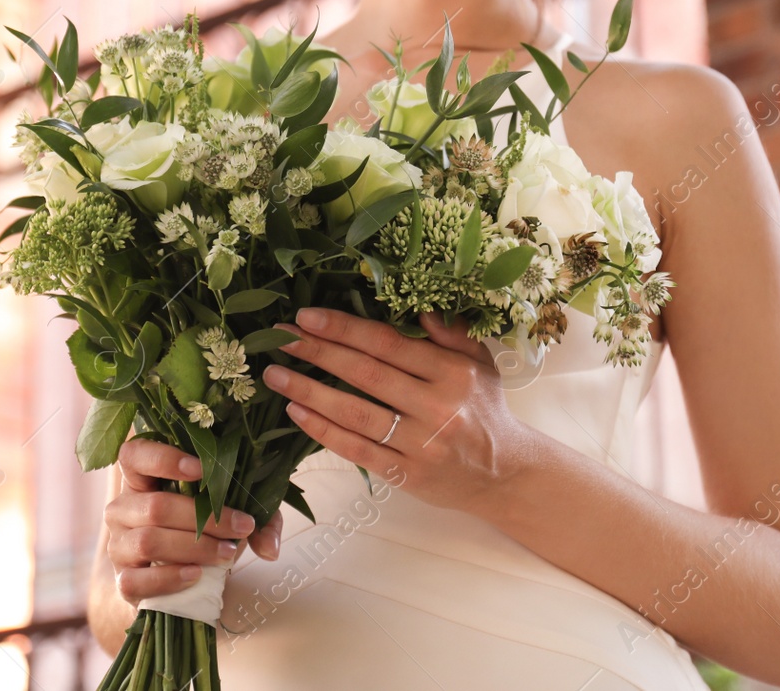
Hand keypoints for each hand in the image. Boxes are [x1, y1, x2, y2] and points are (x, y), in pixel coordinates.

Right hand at [104, 437, 284, 604]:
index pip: (134, 455)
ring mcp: (118, 544)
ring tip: (228, 554)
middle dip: (206, 517)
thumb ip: (260, 521)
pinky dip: (169, 578)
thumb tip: (270, 548)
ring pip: (148, 541)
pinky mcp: (123, 580)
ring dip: (195, 547)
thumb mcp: (235, 514)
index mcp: (142, 478)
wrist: (183, 578)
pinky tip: (196, 575)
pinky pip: (137, 580)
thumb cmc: (205, 532)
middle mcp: (123, 507)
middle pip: (155, 506)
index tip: (202, 468)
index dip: (163, 458)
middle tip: (242, 526)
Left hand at [263, 308, 534, 516]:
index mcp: (452, 372)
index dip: (344, 329)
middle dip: (317, 353)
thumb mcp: (479, 363)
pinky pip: (357, 450)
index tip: (306, 317)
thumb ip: (449, 332)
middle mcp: (436, 406)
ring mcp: (420, 444)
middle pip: (365, 374)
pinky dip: (323, 431)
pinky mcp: (406, 475)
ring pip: (355, 413)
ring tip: (276, 375)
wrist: (504, 474)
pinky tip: (296, 413)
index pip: (388, 344)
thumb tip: (415, 304)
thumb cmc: (483, 408)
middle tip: (279, 338)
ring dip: (309, 392)